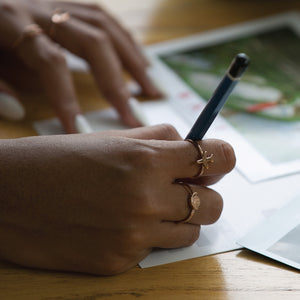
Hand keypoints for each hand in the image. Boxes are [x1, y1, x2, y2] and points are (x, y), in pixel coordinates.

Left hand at [0, 0, 159, 131]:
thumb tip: (18, 111)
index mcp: (13, 21)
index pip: (53, 64)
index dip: (68, 99)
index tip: (79, 131)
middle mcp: (44, 8)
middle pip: (94, 43)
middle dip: (116, 83)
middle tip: (132, 114)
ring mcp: (59, 2)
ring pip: (107, 28)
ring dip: (132, 61)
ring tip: (149, 88)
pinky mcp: (68, 3)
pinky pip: (104, 19)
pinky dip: (126, 41)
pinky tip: (138, 59)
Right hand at [0, 125, 235, 274]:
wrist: (8, 195)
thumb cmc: (58, 159)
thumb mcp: (110, 138)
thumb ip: (157, 139)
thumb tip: (192, 143)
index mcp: (145, 159)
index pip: (213, 157)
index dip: (223, 156)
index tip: (219, 157)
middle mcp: (146, 199)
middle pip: (212, 202)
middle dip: (204, 193)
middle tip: (185, 187)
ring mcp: (134, 235)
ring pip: (191, 231)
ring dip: (181, 218)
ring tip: (154, 206)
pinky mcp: (119, 260)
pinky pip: (155, 248)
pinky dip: (149, 235)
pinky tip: (121, 222)